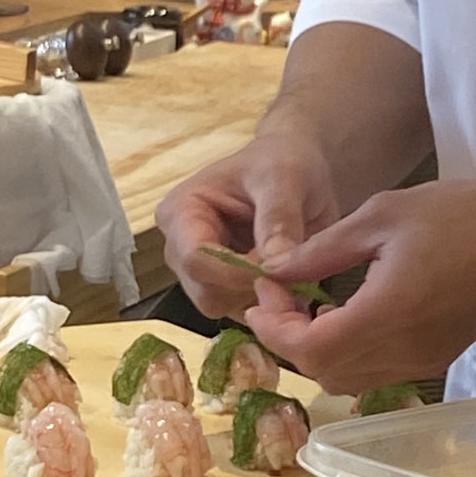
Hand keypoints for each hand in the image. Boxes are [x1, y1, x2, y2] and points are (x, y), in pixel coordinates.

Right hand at [155, 130, 339, 322]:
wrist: (295, 170)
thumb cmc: (283, 163)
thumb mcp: (285, 177)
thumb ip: (279, 219)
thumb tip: (276, 265)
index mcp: (180, 213)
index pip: (195, 259)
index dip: (237, 272)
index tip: (280, 267)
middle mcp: (180, 250)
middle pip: (207, 293)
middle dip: (252, 286)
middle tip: (292, 265)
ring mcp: (199, 275)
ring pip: (225, 308)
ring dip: (263, 297)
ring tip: (292, 265)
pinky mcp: (223, 292)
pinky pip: (243, 313)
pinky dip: (270, 303)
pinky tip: (289, 277)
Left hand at [245, 180, 475, 393]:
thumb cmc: (459, 216)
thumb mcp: (381, 216)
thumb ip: (320, 250)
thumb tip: (272, 270)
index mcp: (387, 314)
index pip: (309, 350)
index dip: (274, 329)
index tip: (262, 295)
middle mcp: (401, 352)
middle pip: (321, 372)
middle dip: (286, 340)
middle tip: (276, 299)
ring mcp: (417, 364)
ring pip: (342, 381)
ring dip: (313, 352)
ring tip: (306, 309)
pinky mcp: (429, 363)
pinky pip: (369, 376)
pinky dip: (342, 356)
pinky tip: (342, 320)